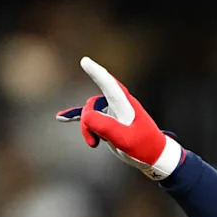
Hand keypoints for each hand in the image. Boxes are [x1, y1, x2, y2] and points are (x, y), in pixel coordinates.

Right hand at [56, 57, 182, 179]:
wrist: (154, 155)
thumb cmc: (144, 147)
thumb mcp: (125, 139)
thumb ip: (106, 126)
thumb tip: (87, 116)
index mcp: (126, 106)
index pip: (110, 86)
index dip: (98, 73)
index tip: (85, 61)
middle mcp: (120, 104)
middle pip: (93, 104)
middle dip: (88, 122)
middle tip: (94, 141)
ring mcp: (114, 112)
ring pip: (90, 113)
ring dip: (88, 129)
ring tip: (94, 143)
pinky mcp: (110, 121)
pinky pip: (90, 116)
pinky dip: (78, 118)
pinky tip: (62, 117)